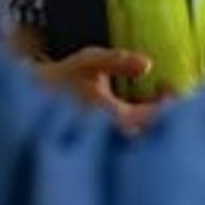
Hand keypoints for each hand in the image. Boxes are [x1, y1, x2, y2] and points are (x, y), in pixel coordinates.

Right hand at [35, 47, 163, 134]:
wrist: (37, 99)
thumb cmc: (64, 77)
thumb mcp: (89, 61)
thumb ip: (117, 61)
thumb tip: (147, 64)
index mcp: (115, 118)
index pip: (156, 117)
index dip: (168, 101)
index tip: (164, 84)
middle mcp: (117, 136)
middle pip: (156, 132)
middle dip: (165, 113)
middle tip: (162, 91)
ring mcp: (112, 143)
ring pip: (145, 137)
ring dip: (154, 120)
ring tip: (152, 98)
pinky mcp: (108, 143)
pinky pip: (135, 138)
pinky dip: (143, 124)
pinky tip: (138, 107)